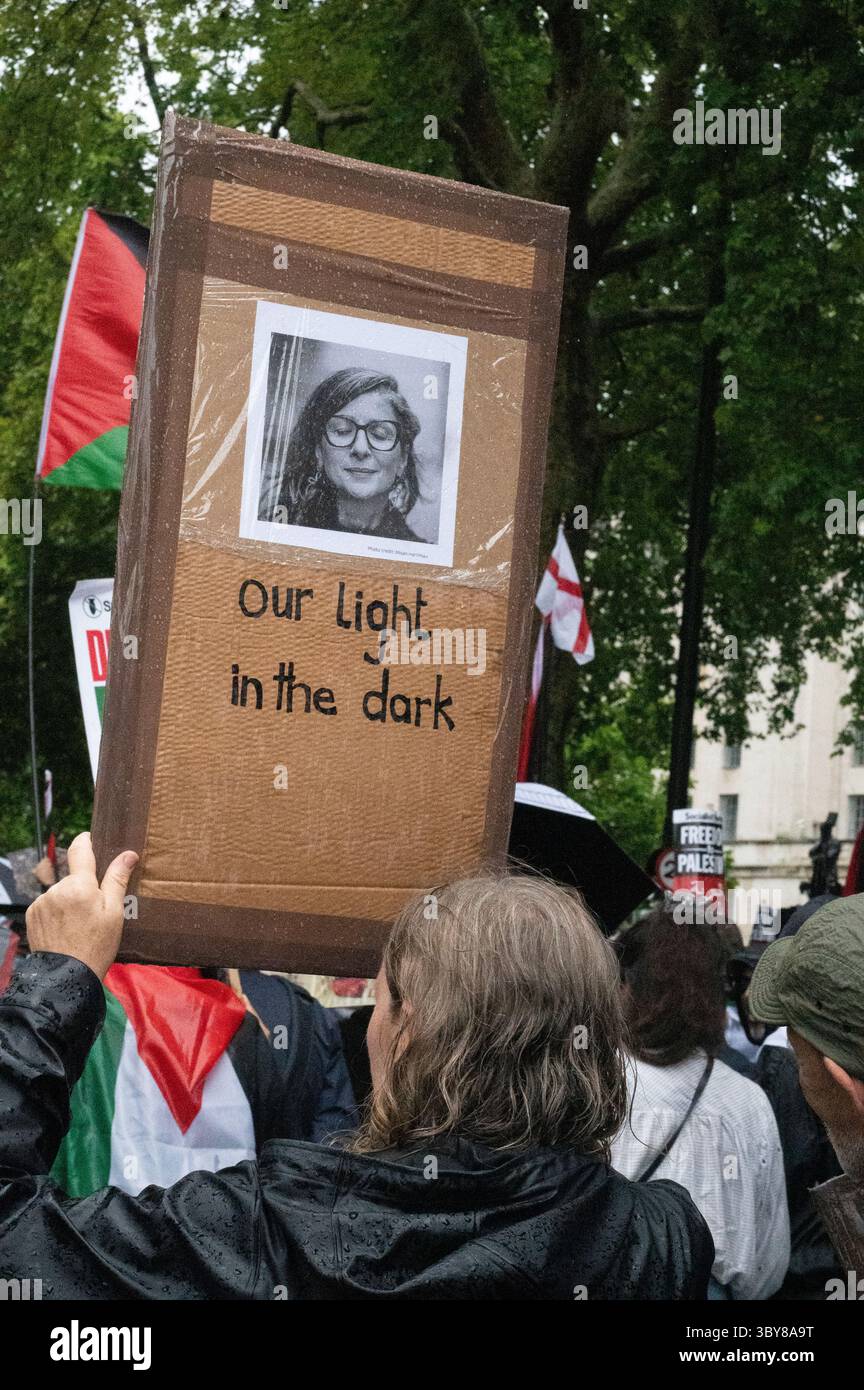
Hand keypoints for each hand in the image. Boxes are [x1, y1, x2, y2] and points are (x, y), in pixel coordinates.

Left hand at [25, 832, 137, 980]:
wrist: (67, 977)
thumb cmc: (96, 946)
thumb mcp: (114, 913)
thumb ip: (117, 880)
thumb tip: (128, 854)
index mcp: (80, 885)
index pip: (80, 850)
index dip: (85, 841)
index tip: (89, 838)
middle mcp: (57, 889)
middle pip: (73, 877)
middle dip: (83, 886)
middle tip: (95, 909)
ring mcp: (42, 902)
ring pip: (60, 891)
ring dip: (69, 900)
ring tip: (79, 924)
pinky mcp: (32, 915)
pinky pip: (48, 904)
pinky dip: (57, 911)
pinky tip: (66, 928)